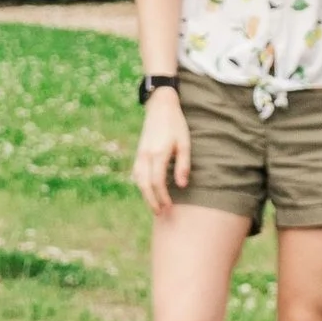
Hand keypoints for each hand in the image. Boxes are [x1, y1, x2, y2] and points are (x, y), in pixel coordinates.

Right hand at [132, 88, 190, 212]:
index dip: (162, 197)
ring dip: (145, 195)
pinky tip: (148, 191)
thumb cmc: (176, 125)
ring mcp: (140, 154)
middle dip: (151, 201)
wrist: (160, 107)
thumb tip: (181, 186)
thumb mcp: (185, 143)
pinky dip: (141, 185)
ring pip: (138, 180)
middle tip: (160, 213)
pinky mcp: (139, 153)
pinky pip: (136, 173)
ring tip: (154, 206)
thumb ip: (183, 165)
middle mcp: (146, 155)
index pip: (157, 182)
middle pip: (144, 185)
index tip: (169, 207)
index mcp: (159, 153)